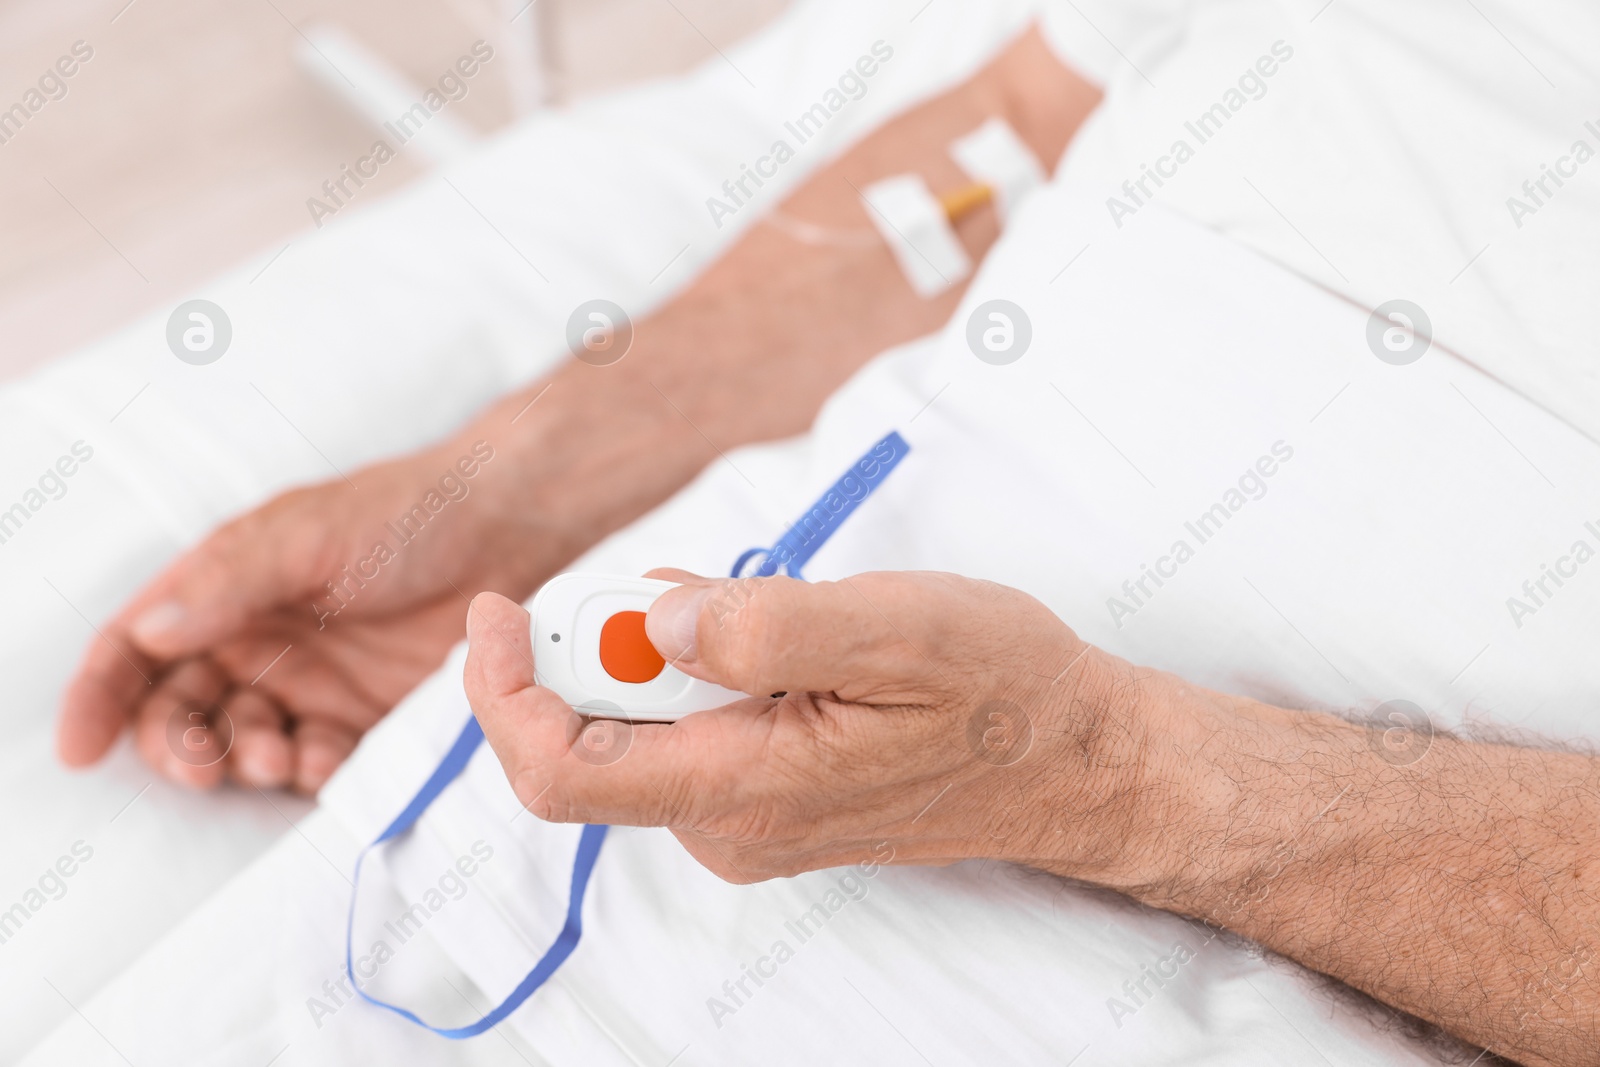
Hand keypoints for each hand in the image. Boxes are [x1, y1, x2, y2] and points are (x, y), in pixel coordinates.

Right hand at [58, 438, 562, 792]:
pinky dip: (309, 773)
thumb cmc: (404, 515)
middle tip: (207, 761)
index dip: (99, 696)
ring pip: (243, 745)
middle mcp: (257, 640)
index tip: (82, 748)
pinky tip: (326, 762)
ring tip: (278, 756)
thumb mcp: (304, 536)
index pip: (135, 647)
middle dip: (180, 745)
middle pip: (181, 710)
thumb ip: (227, 585)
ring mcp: (309, 682)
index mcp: (224, 590)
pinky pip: (315, 762)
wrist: (507, 532)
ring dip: (245, 762)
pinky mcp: (363, 716)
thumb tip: (150, 634)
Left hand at [464, 569, 1153, 882]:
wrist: (1075, 763)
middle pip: (594, 739)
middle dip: (605, 645)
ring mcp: (746, 822)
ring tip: (766, 610)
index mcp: (744, 792)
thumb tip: (654, 615)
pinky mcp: (766, 802)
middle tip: (692, 584)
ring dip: (661, 655)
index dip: (505, 689)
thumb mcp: (895, 631)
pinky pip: (688, 735)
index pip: (560, 770)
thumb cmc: (1001, 696)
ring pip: (642, 732)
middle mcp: (728, 826)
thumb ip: (766, 627)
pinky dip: (696, 673)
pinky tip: (774, 640)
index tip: (502, 610)